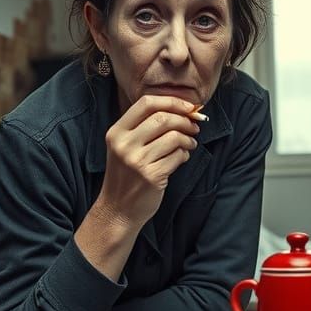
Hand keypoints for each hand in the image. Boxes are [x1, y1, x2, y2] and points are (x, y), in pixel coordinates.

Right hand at [96, 96, 199, 227]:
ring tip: (190, 144)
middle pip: (163, 118)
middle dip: (185, 120)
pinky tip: (182, 158)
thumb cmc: (127, 175)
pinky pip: (177, 156)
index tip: (188, 107)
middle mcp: (124, 144)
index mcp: (116, 132)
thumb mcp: (125, 147)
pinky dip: (184, 155)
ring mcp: (137, 161)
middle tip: (194, 126)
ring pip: (174, 137)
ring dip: (188, 139)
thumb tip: (184, 110)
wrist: (118, 209)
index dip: (172, 101)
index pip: (146, 103)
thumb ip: (145, 127)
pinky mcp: (151, 176)